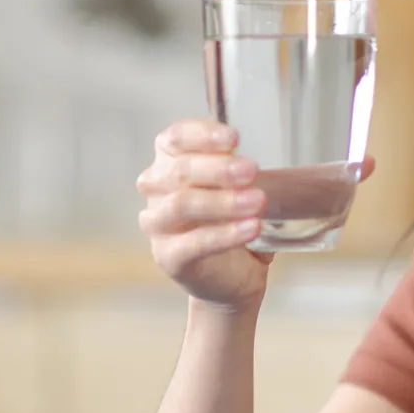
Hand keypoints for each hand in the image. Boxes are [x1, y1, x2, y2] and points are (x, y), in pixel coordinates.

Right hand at [137, 119, 270, 310]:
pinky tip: (252, 228)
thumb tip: (252, 163)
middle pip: (178, 171)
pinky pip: (194, 244)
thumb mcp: (239, 189)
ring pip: (181, 205)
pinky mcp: (168, 257)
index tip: (234, 137)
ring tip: (257, 201)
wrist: (232, 276)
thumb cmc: (232, 221)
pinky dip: (225, 235)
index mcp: (169, 162)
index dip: (202, 135)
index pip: (175, 138)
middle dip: (218, 169)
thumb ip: (239, 172)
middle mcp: (156, 189)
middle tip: (252, 169)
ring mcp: (157, 224)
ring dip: (222, 201)